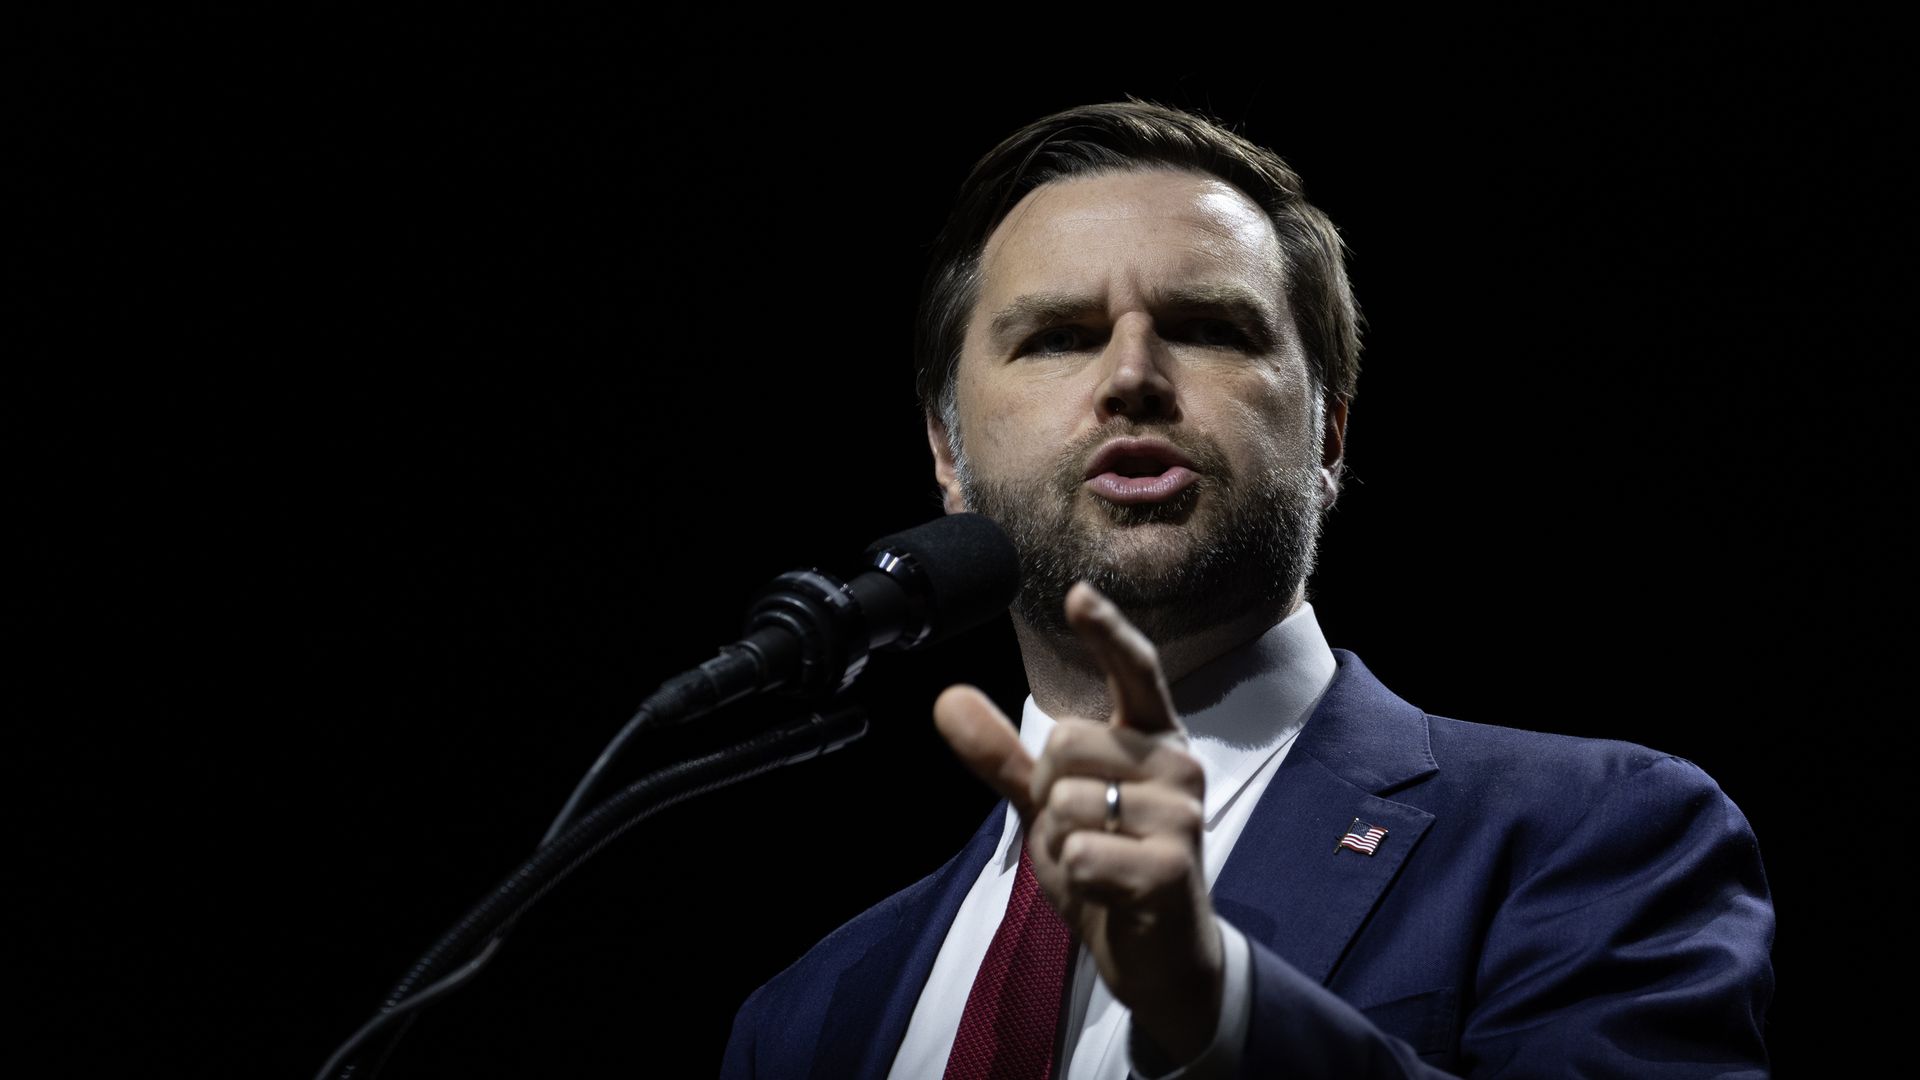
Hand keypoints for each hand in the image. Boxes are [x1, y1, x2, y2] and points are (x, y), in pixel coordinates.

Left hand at [935, 581, 1223, 1062]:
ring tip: (1096, 864)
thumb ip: (1002, 753)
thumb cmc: (1110, 865)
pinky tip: (1106, 890)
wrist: (1159, 955)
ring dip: (1059, 843)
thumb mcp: (1047, 805)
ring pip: (1067, 799)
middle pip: (1065, 740)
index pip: (1135, 669)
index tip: (1078, 594)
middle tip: (1079, 832)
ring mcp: (1183, 814)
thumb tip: (947, 697)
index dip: (1106, 631)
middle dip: (1047, 794)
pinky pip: (1081, 852)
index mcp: (1152, 737)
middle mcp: (1177, 763)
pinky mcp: (1174, 865)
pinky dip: (1074, 878)